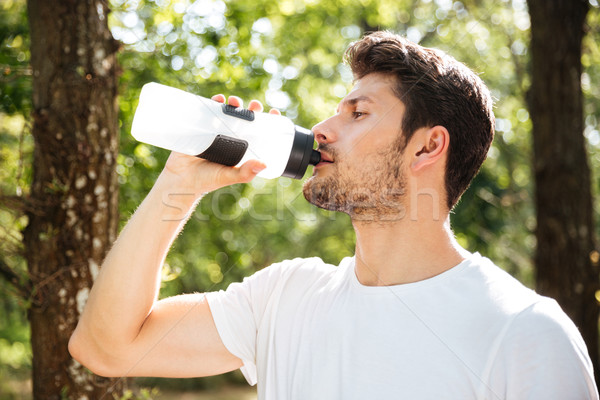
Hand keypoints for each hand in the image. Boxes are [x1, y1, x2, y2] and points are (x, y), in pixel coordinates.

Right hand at [159, 95, 279, 194]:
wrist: (181, 180)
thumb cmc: (208, 180)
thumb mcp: (229, 176)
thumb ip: (245, 172)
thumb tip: (264, 164)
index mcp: (242, 148)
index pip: (259, 132)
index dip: (268, 121)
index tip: (275, 112)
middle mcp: (231, 137)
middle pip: (245, 119)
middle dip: (252, 109)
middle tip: (254, 106)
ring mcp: (216, 131)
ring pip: (229, 112)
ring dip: (234, 103)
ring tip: (235, 101)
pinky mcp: (200, 126)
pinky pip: (209, 111)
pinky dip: (215, 102)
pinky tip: (218, 99)